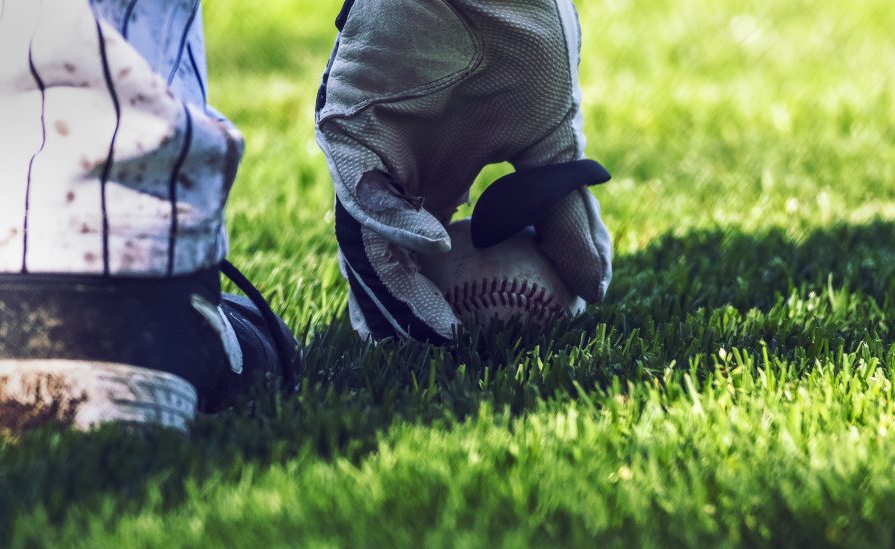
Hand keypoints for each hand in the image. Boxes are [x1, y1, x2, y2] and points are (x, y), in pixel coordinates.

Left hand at [317, 0, 611, 341]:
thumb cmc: (523, 41)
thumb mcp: (552, 139)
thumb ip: (565, 213)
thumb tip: (596, 290)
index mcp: (449, 172)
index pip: (448, 250)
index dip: (469, 294)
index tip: (504, 327)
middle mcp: (405, 170)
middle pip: (400, 256)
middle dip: (422, 307)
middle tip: (456, 345)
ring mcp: (374, 154)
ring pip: (372, 240)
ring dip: (402, 287)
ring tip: (442, 326)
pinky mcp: (347, 132)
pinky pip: (363, 193)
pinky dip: (395, 224)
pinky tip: (438, 244)